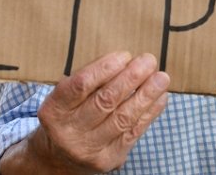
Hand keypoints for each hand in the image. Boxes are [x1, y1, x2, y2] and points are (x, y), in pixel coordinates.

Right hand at [1, 52, 169, 174]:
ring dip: (146, 95)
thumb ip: (91, 80)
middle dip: (131, 78)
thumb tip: (127, 62)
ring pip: (123, 118)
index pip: (81, 85)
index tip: (125, 55)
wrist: (58, 159)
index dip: (105, 68)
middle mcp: (68, 132)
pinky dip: (149, 113)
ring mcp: (89, 149)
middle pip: (105, 101)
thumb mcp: (65, 97)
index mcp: (54, 110)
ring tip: (161, 78)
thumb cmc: (68, 116)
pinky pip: (133, 133)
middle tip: (149, 61)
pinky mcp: (109, 159)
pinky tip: (160, 98)